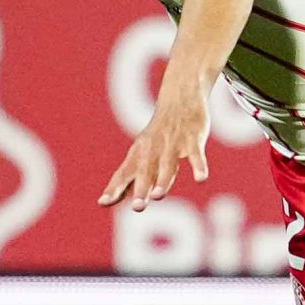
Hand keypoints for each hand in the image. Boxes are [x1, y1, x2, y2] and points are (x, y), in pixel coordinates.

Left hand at [101, 77, 208, 208]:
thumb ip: (129, 177)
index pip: (125, 173)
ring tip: (158, 196)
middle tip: (137, 208)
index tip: (103, 202)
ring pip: (168, 164)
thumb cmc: (159, 133)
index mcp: (139, 153)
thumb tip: (105, 201)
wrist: (180, 96)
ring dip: (163, 180)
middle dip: (141, 189)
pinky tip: (201, 179)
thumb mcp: (143, 153)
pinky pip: (196, 154)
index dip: (115, 187)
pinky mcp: (193, 138)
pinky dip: (199, 165)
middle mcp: (153, 149)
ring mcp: (173, 143)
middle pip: (146, 171)